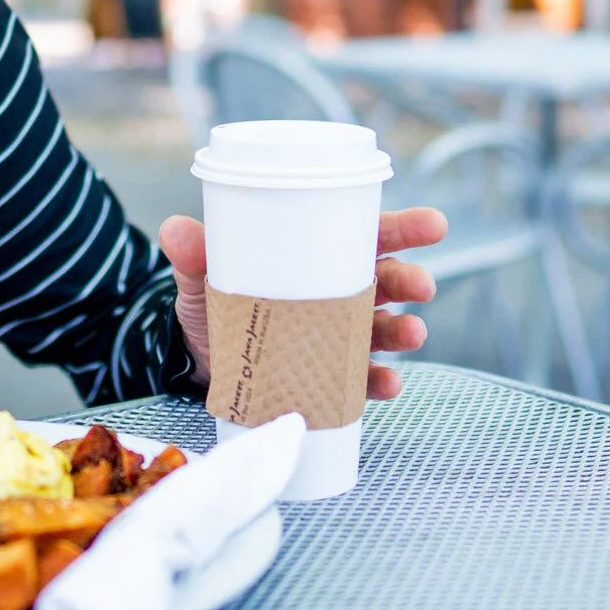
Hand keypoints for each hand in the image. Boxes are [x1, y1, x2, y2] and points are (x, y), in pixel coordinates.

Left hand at [160, 207, 444, 401]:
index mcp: (321, 256)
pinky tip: (386, 383)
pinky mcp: (328, 376)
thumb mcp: (204, 274)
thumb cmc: (215, 298)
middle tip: (421, 285)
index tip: (435, 225)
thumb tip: (174, 230)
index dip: (406, 228)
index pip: (371, 235)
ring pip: (384, 330)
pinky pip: (362, 380)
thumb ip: (194, 255)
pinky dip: (378, 382)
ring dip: (403, 331)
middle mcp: (340, 294)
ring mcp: (339, 336)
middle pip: (388, 280)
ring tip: (412, 334)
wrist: (197, 356)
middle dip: (410, 280)